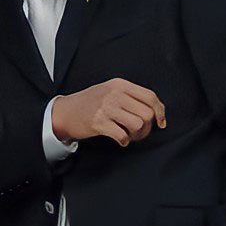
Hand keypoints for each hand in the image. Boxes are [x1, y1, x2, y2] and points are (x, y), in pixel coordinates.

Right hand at [51, 79, 165, 146]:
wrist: (65, 111)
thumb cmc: (89, 103)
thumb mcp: (110, 90)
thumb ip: (130, 96)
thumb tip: (154, 110)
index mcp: (120, 84)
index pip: (150, 96)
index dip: (160, 112)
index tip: (161, 122)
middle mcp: (115, 94)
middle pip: (147, 113)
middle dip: (148, 127)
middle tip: (140, 132)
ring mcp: (106, 108)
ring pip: (138, 124)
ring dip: (137, 135)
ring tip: (130, 136)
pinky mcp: (99, 123)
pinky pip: (122, 135)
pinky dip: (124, 141)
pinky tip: (120, 140)